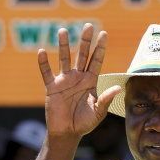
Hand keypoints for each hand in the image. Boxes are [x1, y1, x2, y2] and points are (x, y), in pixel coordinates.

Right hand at [39, 23, 121, 137]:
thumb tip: (117, 88)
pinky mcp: (52, 88)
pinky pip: (47, 73)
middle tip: (88, 26)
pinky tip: (42, 52)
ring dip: (64, 45)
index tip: (104, 34)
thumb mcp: (98, 112)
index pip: (96, 61)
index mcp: (90, 81)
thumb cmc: (84, 123)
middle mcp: (77, 78)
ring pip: (64, 59)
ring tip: (63, 31)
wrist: (67, 133)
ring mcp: (64, 81)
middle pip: (82, 55)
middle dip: (85, 41)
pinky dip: (43, 63)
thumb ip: (106, 99)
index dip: (100, 48)